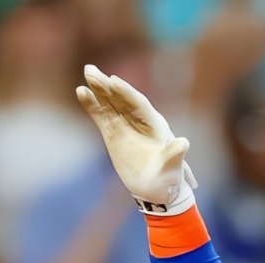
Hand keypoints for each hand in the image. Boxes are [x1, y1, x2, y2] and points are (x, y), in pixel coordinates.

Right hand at [76, 64, 197, 214]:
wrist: (155, 189)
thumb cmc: (167, 180)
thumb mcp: (172, 169)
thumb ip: (175, 156)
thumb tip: (183, 143)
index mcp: (156, 126)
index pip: (139, 105)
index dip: (127, 93)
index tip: (114, 81)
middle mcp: (140, 121)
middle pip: (123, 98)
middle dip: (109, 85)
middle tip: (92, 71)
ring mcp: (126, 125)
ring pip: (111, 102)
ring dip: (99, 88)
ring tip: (88, 73)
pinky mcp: (113, 131)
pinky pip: (101, 115)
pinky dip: (92, 104)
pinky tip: (81, 92)